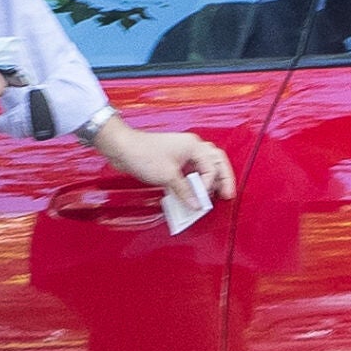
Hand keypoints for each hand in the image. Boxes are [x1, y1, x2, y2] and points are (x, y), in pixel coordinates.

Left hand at [90, 116, 236, 206]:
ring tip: (215, 194)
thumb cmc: (143, 154)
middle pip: (216, 161)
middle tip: (228, 194)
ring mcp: (183, 153)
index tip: (202, 199)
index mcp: (194, 146)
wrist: (123, 147)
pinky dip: (196, 181)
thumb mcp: (167, 176)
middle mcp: (191, 147)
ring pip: (205, 165)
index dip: (209, 185)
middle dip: (223, 178)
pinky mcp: (174, 160)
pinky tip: (194, 192)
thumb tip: (196, 204)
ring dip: (211, 179)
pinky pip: (192, 170)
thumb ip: (184, 191)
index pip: (212, 167)